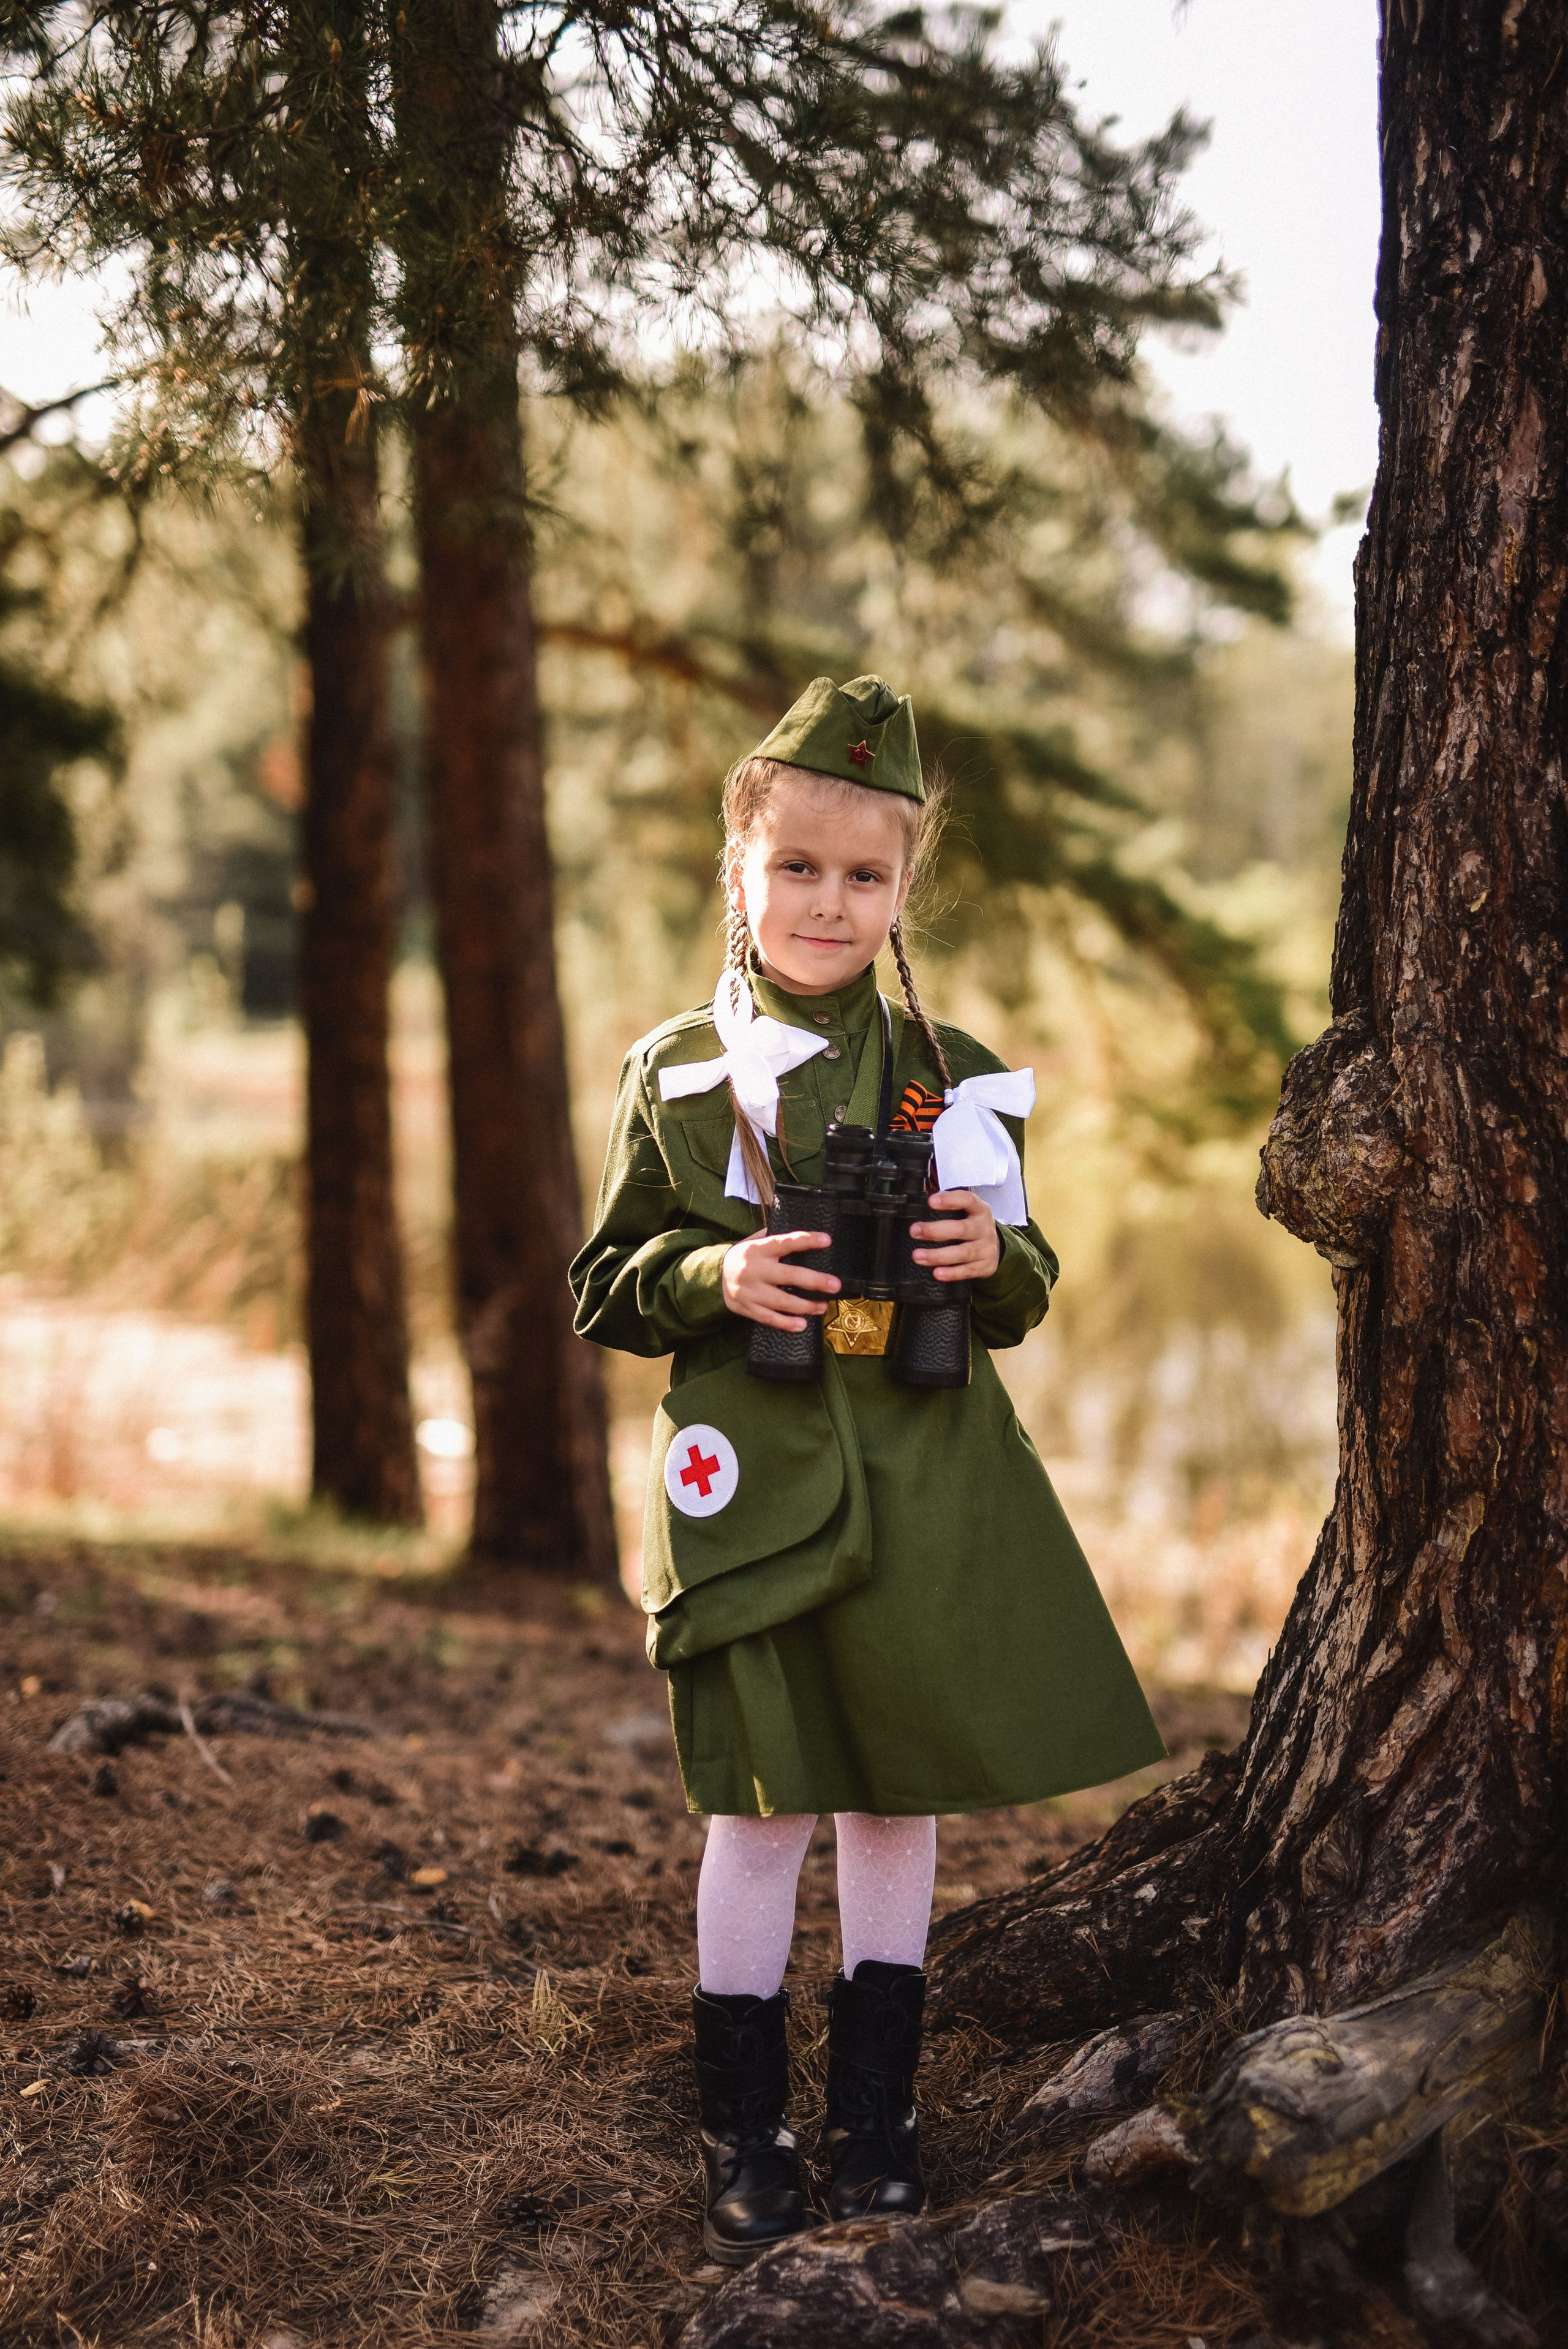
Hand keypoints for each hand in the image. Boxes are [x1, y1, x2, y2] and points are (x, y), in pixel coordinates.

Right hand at [722, 1231, 840, 1330]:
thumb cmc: (745, 1256)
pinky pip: (768, 1318)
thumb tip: (806, 1238)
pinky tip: (802, 1324)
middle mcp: (754, 1270)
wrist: (714, 1274)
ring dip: (805, 1306)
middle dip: (815, 1281)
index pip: (785, 1242)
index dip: (806, 1241)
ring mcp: (749, 1291)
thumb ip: (775, 1239)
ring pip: (781, 1301)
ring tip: (822, 1306)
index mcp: (758, 1249)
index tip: (826, 1241)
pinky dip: (786, 1323)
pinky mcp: (745, 1307)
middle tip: (834, 1285)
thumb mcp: (755, 1241)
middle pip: (789, 1276)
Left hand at [910, 1190, 999, 1281]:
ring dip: (938, 1255)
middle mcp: (984, 1228)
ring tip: (918, 1256)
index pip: (968, 1200)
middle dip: (935, 1231)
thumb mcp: (968, 1212)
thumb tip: (918, 1209)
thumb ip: (950, 1209)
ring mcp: (987, 1248)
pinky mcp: (986, 1266)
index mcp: (980, 1210)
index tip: (931, 1202)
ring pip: (963, 1253)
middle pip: (961, 1229)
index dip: (950, 1200)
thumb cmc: (972, 1226)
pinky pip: (967, 1271)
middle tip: (915, 1231)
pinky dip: (951, 1273)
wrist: (994, 1247)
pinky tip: (937, 1273)